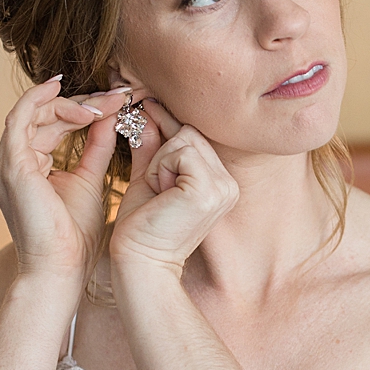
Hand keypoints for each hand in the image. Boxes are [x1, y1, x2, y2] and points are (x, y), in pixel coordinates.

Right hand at [0, 77, 126, 280]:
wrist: (62, 269)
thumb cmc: (74, 237)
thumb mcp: (90, 180)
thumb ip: (96, 148)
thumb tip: (109, 117)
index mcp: (27, 166)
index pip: (51, 124)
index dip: (82, 109)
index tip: (116, 102)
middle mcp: (10, 162)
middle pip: (43, 116)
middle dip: (82, 102)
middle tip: (117, 96)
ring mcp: (6, 163)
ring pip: (34, 113)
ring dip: (70, 102)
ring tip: (104, 102)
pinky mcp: (11, 166)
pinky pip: (19, 118)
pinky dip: (39, 99)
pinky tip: (62, 88)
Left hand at [108, 97, 238, 274]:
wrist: (139, 260)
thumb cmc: (142, 226)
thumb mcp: (148, 177)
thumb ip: (152, 146)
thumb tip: (146, 113)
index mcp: (221, 183)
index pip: (196, 137)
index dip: (169, 125)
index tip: (147, 108)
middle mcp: (229, 185)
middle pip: (191, 133)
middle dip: (163, 152)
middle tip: (155, 184)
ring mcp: (223, 187)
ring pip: (185, 139)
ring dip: (161, 161)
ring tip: (159, 192)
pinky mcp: (209, 190)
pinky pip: (181, 152)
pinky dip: (162, 167)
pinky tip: (161, 193)